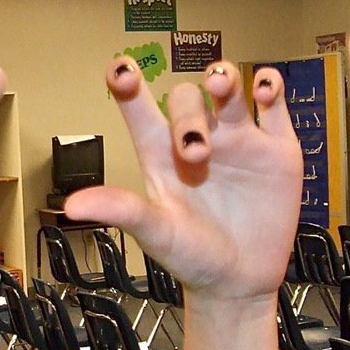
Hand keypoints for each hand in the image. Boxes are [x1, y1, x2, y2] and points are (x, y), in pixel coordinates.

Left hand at [64, 58, 302, 301]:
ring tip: (222, 87)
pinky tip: (263, 90)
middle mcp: (199, 139)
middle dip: (189, 115)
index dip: (127, 84)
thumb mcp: (155, 233)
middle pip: (188, 99)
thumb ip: (120, 211)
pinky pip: (274, 107)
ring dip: (224, 79)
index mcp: (162, 155)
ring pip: (229, 91)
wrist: (238, 282)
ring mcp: (239, 141)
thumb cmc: (190, 256)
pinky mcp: (276, 150)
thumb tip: (73, 206)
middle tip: (194, 152)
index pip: (141, 111)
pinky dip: (270, 88)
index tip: (119, 67)